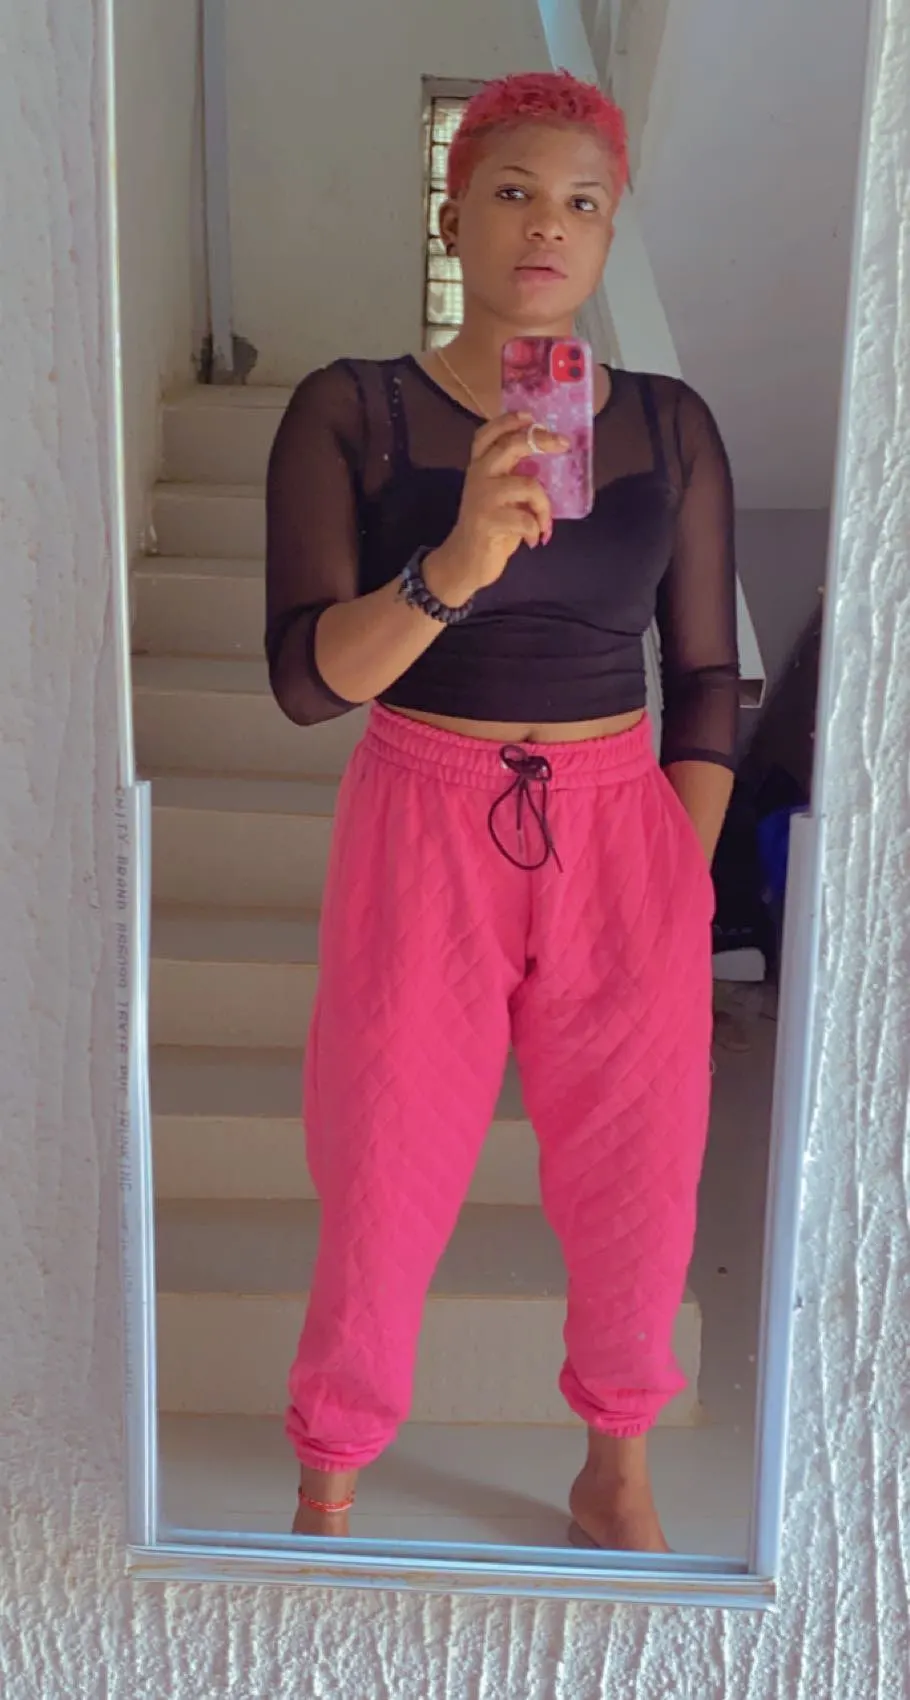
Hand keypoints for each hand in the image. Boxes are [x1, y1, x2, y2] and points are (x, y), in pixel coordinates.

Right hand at [424, 412, 567, 603]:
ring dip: (544, 506)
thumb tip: (548, 458)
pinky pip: (526, 519)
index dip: (510, 421)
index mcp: (479, 466)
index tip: (533, 418)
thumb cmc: (490, 525)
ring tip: (544, 522)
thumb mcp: (500, 494)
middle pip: (511, 445)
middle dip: (542, 441)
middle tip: (564, 445)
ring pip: (528, 485)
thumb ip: (514, 474)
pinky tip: (533, 539)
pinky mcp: (487, 522)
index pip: (488, 433)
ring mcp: (482, 498)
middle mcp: (479, 476)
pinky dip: (536, 530)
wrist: (464, 561)